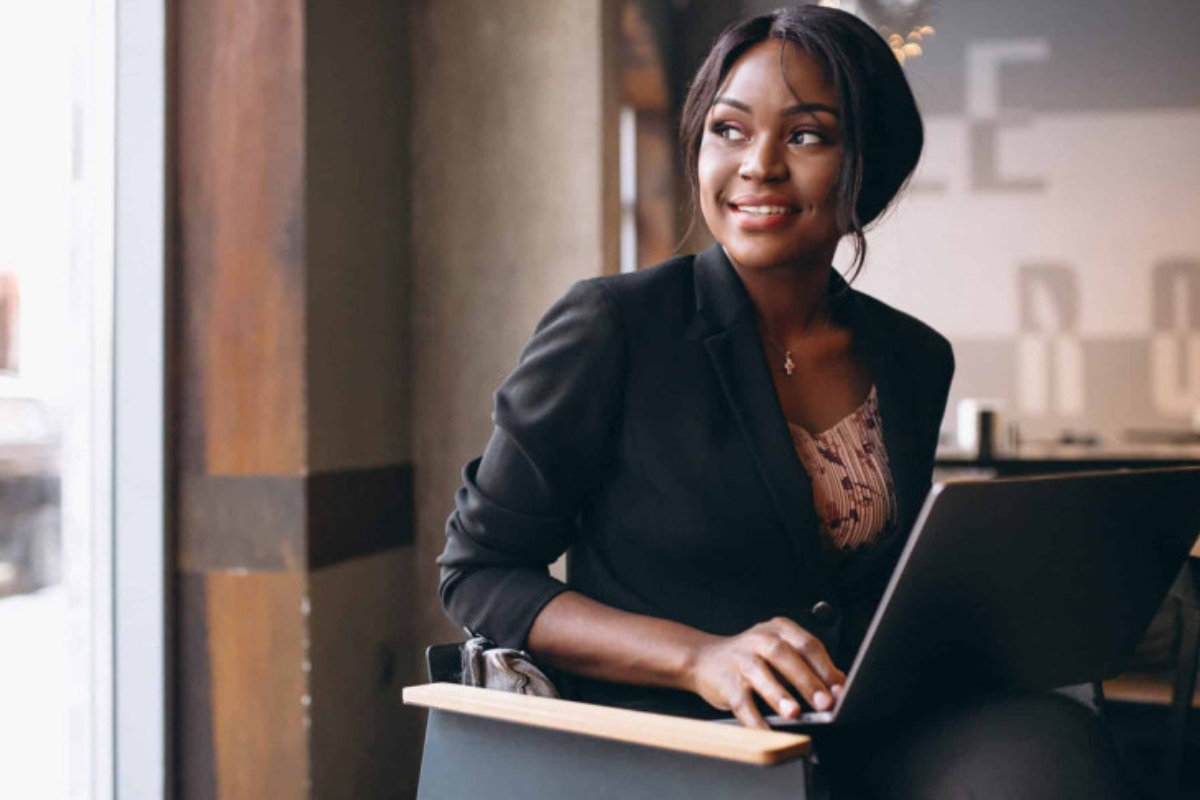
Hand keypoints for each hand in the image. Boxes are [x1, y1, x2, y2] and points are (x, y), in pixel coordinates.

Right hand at [688, 617, 845, 728]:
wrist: (705, 658)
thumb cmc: (752, 658)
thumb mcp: (782, 654)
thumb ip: (810, 666)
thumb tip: (840, 686)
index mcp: (779, 630)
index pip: (807, 645)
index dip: (825, 667)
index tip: (839, 689)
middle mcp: (759, 640)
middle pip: (784, 656)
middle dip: (806, 680)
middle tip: (824, 702)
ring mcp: (740, 659)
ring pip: (760, 674)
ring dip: (778, 694)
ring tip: (794, 713)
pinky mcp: (725, 681)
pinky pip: (741, 701)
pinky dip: (753, 719)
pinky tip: (766, 730)